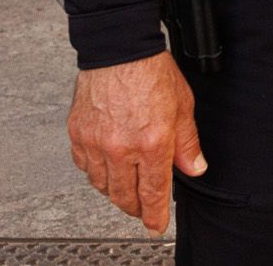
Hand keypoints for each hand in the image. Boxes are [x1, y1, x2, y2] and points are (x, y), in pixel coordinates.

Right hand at [67, 53, 204, 234]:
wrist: (120, 48)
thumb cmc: (151, 71)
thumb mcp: (183, 106)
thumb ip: (187, 143)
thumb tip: (194, 168)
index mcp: (151, 142)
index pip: (152, 193)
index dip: (154, 215)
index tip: (155, 224)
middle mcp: (120, 147)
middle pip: (124, 196)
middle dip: (135, 208)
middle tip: (142, 209)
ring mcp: (96, 142)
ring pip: (101, 185)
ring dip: (115, 191)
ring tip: (126, 187)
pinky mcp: (78, 133)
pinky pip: (84, 166)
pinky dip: (95, 172)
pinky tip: (106, 167)